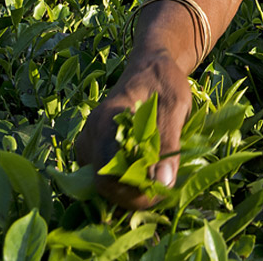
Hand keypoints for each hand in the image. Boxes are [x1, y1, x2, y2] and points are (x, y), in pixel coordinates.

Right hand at [74, 52, 192, 209]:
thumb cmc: (163, 81)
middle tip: (165, 189)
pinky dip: (128, 182)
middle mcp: (89, 135)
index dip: (133, 191)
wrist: (150, 67)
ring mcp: (89, 144)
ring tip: (160, 179)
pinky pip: (108, 177)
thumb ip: (167, 141)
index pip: (108, 174)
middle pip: (104, 184)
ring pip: (105, 184)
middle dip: (134, 195)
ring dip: (132, 190)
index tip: (161, 191)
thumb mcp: (174, 106)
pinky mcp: (94, 151)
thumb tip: (163, 182)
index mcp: (105, 121)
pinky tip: (149, 174)